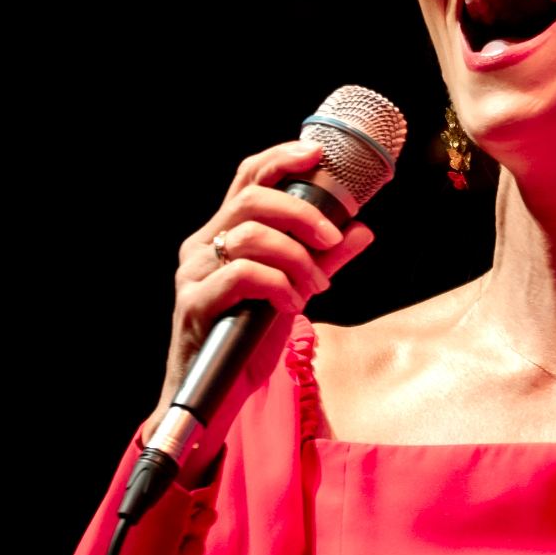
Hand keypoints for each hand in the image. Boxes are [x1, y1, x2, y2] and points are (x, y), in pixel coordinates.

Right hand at [161, 141, 375, 423]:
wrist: (211, 400)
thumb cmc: (246, 345)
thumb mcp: (293, 295)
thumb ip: (323, 262)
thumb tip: (361, 230)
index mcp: (221, 236)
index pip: (246, 179)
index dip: (280, 159)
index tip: (317, 154)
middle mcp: (201, 247)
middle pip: (251, 199)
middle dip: (302, 213)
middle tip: (333, 239)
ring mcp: (194, 275)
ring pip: (249, 236)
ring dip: (295, 258)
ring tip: (313, 288)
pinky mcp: (195, 305)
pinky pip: (242, 275)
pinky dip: (277, 285)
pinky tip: (290, 305)